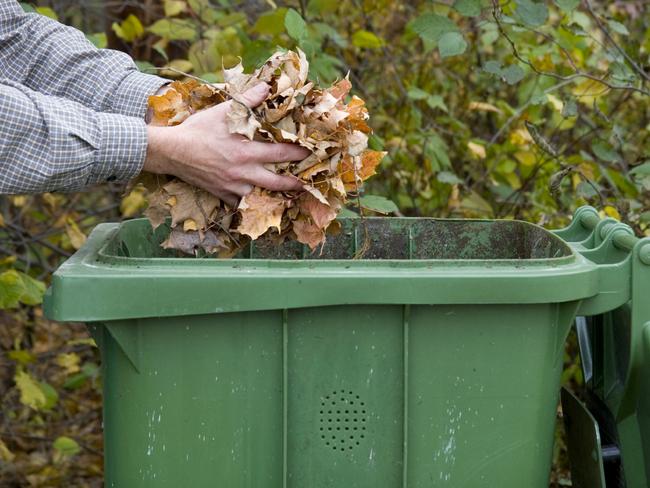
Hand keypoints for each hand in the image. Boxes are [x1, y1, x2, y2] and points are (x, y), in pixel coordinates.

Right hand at [143, 83, 308, 206]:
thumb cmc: (199, 130)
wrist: (172, 151)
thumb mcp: (223, 111)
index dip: (298, 154)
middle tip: (305, 184)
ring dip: (272, 195)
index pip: (281, 154)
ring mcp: (233, 186)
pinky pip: (240, 204)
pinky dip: (249, 203)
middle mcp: (243, 172)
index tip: (310, 153)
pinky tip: (256, 200)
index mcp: (247, 151)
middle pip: (276, 182)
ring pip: (260, 196)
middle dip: (293, 183)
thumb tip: (267, 87)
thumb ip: (248, 101)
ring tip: (285, 196)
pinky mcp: (222, 194)